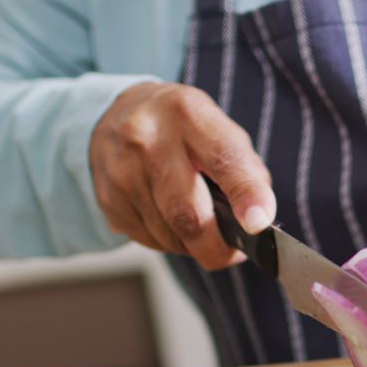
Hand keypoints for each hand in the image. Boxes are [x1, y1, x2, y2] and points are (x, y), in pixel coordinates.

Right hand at [90, 82, 274, 269]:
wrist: (114, 116)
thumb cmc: (182, 128)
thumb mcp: (219, 129)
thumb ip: (246, 170)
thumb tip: (258, 219)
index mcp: (187, 113)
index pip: (223, 160)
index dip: (245, 195)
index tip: (259, 224)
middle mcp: (148, 139)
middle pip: (188, 214)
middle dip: (216, 247)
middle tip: (232, 253)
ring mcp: (122, 171)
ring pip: (169, 235)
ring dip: (193, 245)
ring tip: (201, 228)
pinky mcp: (108, 199)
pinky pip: (148, 240)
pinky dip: (169, 241)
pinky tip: (171, 220)